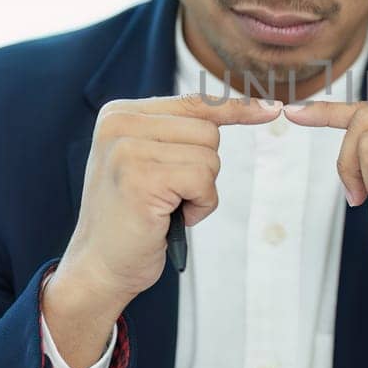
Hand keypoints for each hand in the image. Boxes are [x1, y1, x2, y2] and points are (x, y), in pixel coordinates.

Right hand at [46, 93, 282, 367]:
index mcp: (119, 114)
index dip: (235, 108)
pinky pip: (204, 180)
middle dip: (203, 169)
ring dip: (201, 190)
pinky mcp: (141, 177)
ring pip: (210, 156)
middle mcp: (119, 123)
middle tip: (170, 196)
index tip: (270, 109)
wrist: (98, 267)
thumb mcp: (149, 162)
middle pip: (208, 130)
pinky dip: (200, 205)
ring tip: (166, 208)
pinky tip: (171, 218)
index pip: (194, 101)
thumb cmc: (132, 218)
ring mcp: (128, 149)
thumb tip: (249, 106)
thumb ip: (179, 133)